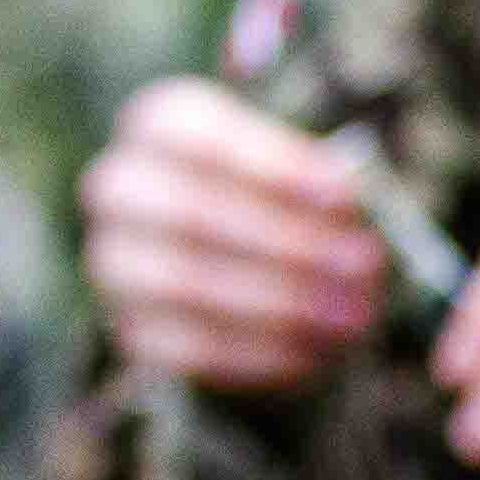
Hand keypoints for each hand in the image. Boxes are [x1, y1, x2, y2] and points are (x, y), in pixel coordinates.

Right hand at [81, 76, 385, 393]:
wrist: (240, 268)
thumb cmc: (280, 200)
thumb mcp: (300, 166)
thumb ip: (317, 173)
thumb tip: (343, 198)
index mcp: (160, 126)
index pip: (204, 140)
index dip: (276, 169)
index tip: (344, 198)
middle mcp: (122, 189)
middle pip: (194, 215)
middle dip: (290, 245)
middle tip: (362, 266)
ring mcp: (117, 264)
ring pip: (188, 286)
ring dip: (282, 304)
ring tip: (353, 317)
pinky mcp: (134, 332)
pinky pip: (190, 350)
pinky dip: (261, 354)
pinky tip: (316, 352)